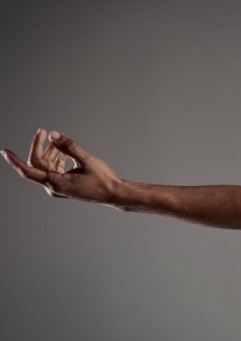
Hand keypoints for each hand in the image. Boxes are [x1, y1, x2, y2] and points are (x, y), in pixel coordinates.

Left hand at [2, 128, 121, 203]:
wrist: (114, 193)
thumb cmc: (103, 179)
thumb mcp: (87, 160)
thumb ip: (69, 146)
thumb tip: (53, 134)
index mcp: (56, 183)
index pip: (29, 170)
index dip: (15, 161)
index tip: (4, 151)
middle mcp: (53, 187)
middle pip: (37, 164)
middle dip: (39, 147)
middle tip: (43, 131)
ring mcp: (58, 187)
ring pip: (45, 167)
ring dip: (49, 152)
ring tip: (57, 141)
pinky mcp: (63, 186)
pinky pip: (53, 170)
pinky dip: (56, 159)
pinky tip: (64, 153)